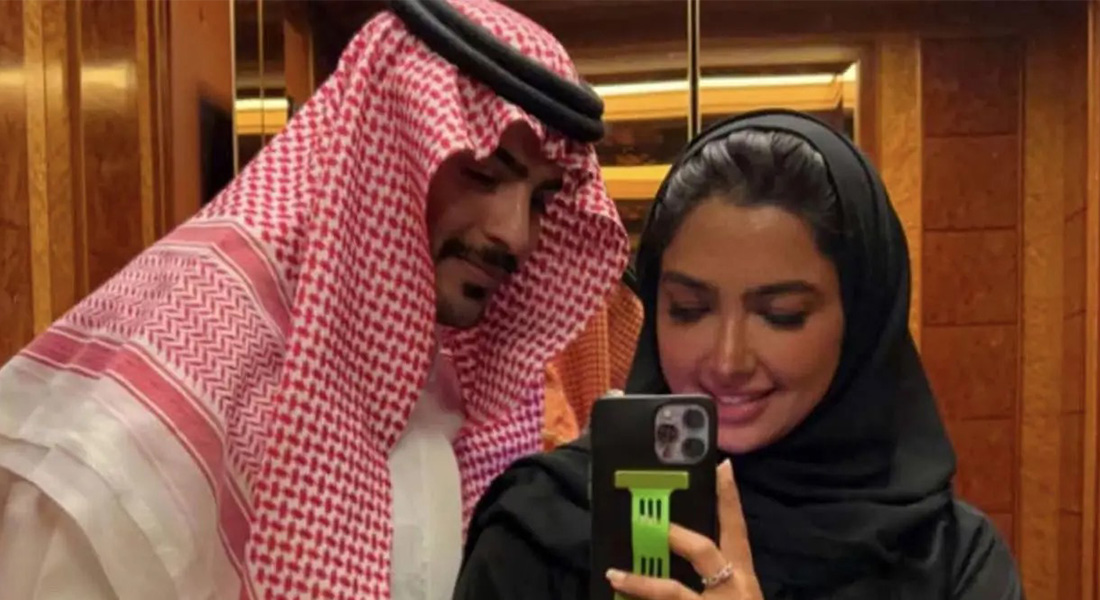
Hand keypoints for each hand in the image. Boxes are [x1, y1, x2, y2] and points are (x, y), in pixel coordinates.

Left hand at [605, 460, 763, 599]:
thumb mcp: (738, 597)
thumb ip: (715, 576)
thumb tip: (679, 545)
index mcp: (744, 580)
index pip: (737, 530)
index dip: (729, 498)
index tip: (722, 466)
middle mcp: (732, 591)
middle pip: (703, 551)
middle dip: (675, 534)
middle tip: (648, 520)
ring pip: (673, 593)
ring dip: (641, 583)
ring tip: (613, 574)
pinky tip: (621, 596)